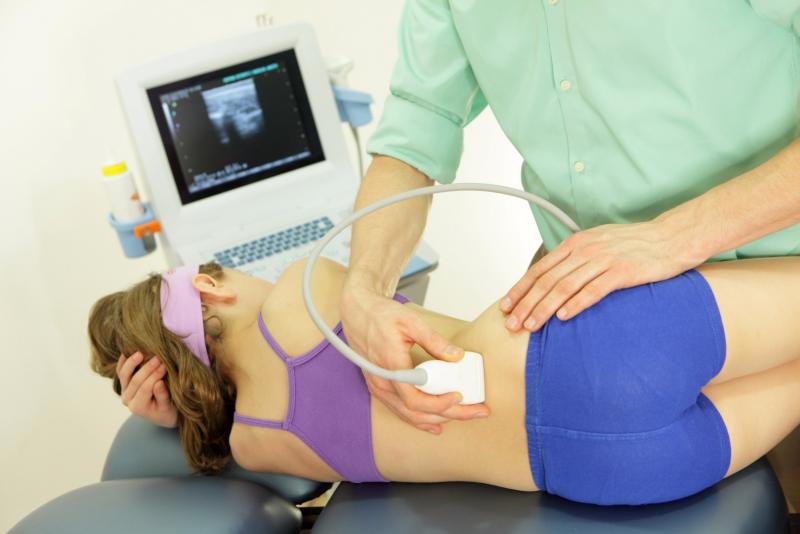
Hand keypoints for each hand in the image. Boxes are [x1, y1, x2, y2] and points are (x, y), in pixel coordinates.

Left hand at [116, 351, 177, 427]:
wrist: (160, 413)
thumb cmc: (166, 411)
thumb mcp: (167, 407)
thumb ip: (162, 396)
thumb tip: (159, 383)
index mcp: (138, 407)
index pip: (145, 388)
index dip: (155, 376)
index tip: (165, 366)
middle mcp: (128, 400)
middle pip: (135, 381)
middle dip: (147, 368)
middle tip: (159, 358)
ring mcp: (124, 391)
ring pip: (124, 375)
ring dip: (132, 362)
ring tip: (140, 353)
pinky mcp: (124, 384)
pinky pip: (121, 371)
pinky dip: (123, 361)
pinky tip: (127, 351)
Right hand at [341, 284, 489, 433]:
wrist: (358, 313)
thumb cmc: (381, 315)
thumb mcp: (412, 322)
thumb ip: (435, 341)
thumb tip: (456, 356)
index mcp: (391, 366)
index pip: (415, 399)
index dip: (439, 404)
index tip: (459, 397)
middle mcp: (383, 382)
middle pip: (416, 412)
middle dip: (449, 414)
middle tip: (475, 411)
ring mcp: (379, 387)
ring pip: (408, 415)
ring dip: (436, 419)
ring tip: (463, 415)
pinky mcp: (379, 387)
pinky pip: (399, 410)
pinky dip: (419, 419)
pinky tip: (435, 423)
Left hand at [500, 220, 699, 331]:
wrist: (672, 237)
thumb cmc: (634, 244)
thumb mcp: (598, 244)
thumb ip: (575, 259)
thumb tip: (553, 279)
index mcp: (576, 243)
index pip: (540, 269)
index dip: (520, 289)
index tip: (506, 306)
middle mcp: (585, 249)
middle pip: (547, 280)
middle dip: (526, 303)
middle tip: (511, 323)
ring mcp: (604, 260)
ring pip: (565, 287)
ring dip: (544, 308)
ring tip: (531, 326)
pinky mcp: (623, 271)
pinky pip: (594, 290)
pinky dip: (576, 304)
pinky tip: (563, 317)